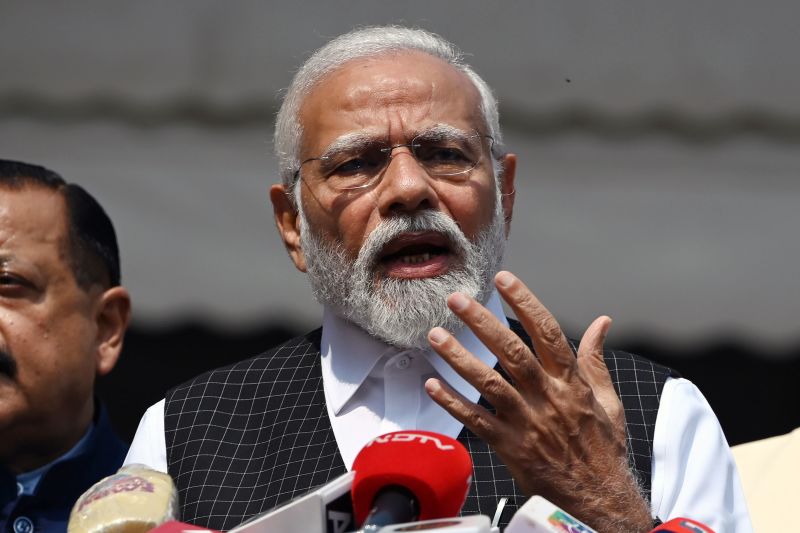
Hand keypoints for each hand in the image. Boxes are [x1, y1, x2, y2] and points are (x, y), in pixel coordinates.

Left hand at [424, 271, 651, 531]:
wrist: (599, 499)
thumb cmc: (602, 448)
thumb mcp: (608, 401)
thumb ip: (596, 359)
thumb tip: (603, 322)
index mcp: (571, 383)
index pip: (547, 333)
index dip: (525, 302)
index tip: (503, 279)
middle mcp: (547, 398)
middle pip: (512, 352)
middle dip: (482, 322)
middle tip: (457, 300)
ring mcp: (526, 423)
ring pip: (489, 383)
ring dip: (459, 358)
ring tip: (436, 335)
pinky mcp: (510, 446)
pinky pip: (476, 421)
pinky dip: (453, 403)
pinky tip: (432, 384)